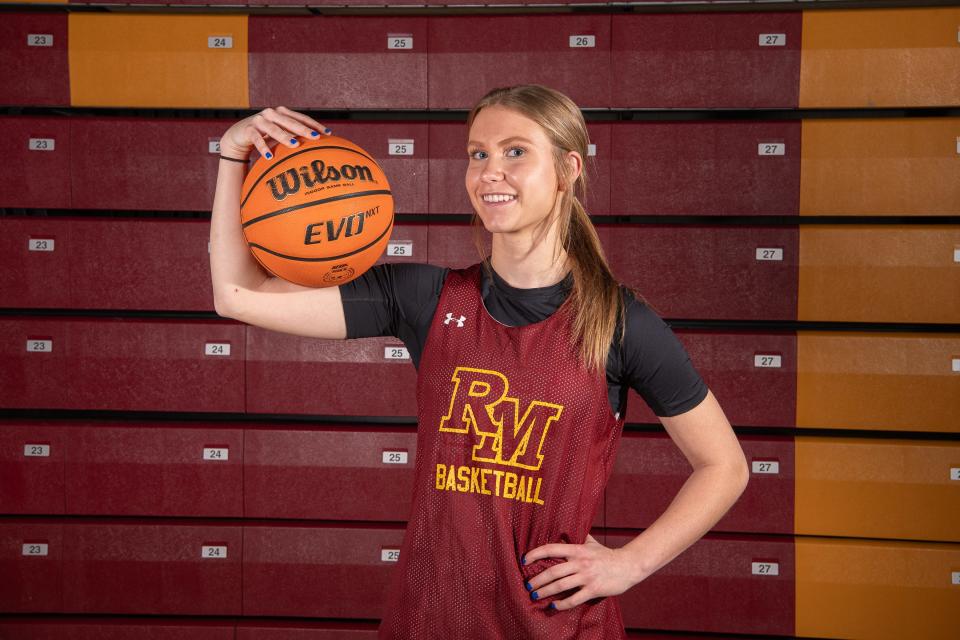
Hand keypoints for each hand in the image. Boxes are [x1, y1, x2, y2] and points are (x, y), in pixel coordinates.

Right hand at [220, 106, 331, 159]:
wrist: (240, 135)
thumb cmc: (265, 135)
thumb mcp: (281, 134)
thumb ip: (295, 136)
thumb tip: (318, 146)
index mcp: (282, 113)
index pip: (301, 118)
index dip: (314, 124)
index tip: (327, 133)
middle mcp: (271, 113)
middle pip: (290, 121)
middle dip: (303, 129)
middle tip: (315, 138)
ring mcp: (259, 120)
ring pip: (274, 128)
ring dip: (284, 136)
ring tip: (295, 145)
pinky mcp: (248, 129)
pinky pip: (257, 138)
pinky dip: (263, 147)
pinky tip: (269, 156)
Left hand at [522, 534, 638, 610]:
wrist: (628, 566)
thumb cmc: (607, 555)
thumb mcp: (591, 543)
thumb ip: (577, 538)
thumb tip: (562, 531)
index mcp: (577, 549)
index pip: (551, 549)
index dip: (536, 554)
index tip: (524, 560)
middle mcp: (580, 562)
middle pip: (553, 571)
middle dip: (537, 579)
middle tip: (528, 585)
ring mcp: (587, 577)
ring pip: (561, 586)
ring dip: (545, 591)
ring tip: (535, 595)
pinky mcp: (593, 589)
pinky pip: (574, 599)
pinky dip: (562, 604)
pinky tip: (554, 606)